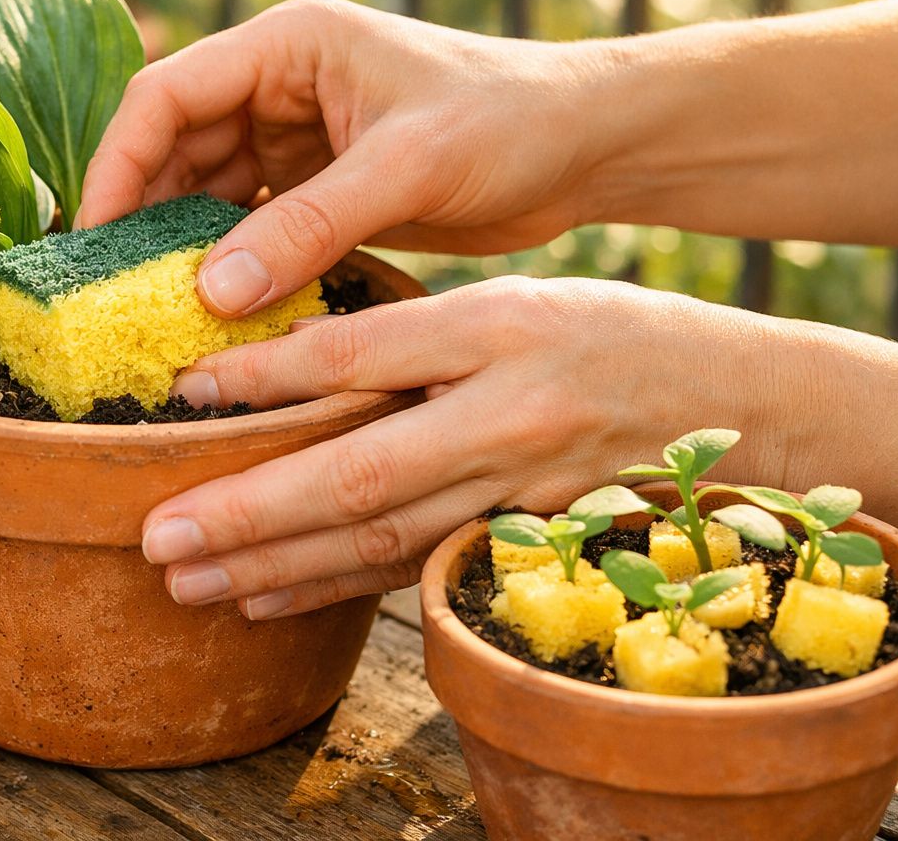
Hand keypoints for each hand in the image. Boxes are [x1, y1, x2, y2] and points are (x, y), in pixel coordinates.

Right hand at [76, 0, 605, 316]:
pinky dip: (234, 270)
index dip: (118, 165)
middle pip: (175, 150)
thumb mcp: (405, 168)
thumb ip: (307, 227)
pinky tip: (221, 317)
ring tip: (160, 315)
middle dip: (144, 217)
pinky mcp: (323, 190)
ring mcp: (299, 140)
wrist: (587, 149)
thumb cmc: (510, 123)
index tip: (94, 240)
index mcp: (288, 45)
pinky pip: (254, 230)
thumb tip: (208, 296)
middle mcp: (280, 86)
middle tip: (114, 295)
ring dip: (186, 251)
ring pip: (208, 196)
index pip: (166, 95)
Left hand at [138, 276, 822, 618]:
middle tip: (157, 536)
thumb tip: (289, 361)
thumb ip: (411, 331)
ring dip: (274, 566)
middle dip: (248, 513)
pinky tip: (267, 597)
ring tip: (187, 580)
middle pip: (355, 474)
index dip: (264, 378)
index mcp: (497, 329)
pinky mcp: (526, 540)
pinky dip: (335, 586)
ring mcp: (520, 490)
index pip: (359, 353)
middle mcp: (506, 416)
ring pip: (377, 538)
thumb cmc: (611, 337)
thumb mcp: (514, 300)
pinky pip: (415, 569)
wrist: (740, 406)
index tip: (184, 392)